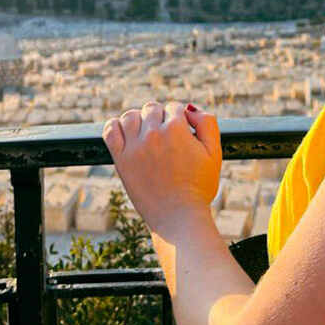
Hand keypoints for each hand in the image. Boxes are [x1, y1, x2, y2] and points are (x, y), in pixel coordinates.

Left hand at [102, 100, 221, 231]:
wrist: (178, 217)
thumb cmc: (199, 187)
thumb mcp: (214, 153)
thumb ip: (207, 123)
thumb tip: (189, 110)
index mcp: (176, 129)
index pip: (174, 107)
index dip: (180, 119)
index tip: (183, 133)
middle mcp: (153, 134)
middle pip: (152, 109)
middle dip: (161, 118)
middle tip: (167, 137)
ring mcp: (134, 146)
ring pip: (130, 116)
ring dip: (139, 120)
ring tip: (147, 134)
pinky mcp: (121, 160)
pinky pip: (110, 131)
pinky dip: (115, 126)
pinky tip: (125, 132)